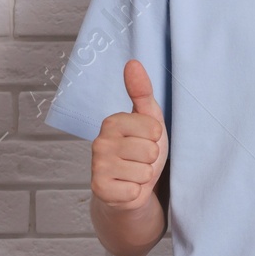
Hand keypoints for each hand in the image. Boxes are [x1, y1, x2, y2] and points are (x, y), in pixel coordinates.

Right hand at [92, 59, 168, 212]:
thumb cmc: (141, 150)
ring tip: (134, 174)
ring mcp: (97, 167)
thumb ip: (142, 92)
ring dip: (144, 176)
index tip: (146, 141)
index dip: (157, 139)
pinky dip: (135, 193)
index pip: (154, 129)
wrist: (130, 189)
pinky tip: (127, 188)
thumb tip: (132, 63)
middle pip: (150, 151)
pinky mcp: (100, 190)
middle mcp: (99, 142)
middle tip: (140, 161)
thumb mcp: (149, 120)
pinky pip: (134, 191)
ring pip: (144, 171)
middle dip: (151, 159)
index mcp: (112, 122)